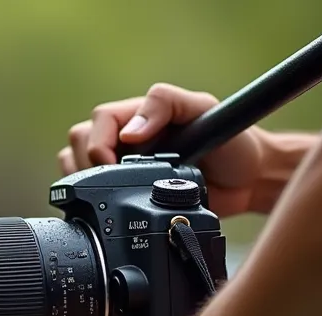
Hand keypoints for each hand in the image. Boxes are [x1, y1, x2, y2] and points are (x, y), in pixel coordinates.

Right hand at [58, 83, 265, 217]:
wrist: (247, 179)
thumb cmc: (231, 140)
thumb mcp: (203, 109)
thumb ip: (165, 104)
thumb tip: (127, 133)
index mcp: (137, 115)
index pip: (98, 121)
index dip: (99, 144)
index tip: (116, 166)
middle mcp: (123, 139)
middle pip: (78, 142)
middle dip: (90, 165)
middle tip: (119, 182)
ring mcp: (119, 166)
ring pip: (74, 165)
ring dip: (85, 180)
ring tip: (117, 191)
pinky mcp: (122, 193)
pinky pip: (87, 192)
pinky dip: (90, 199)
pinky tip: (115, 204)